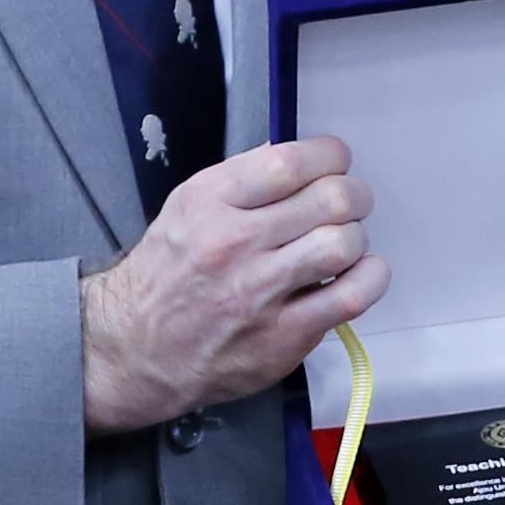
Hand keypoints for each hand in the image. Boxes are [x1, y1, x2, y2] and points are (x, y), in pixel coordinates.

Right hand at [79, 137, 387, 433]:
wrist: (135, 349)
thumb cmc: (166, 275)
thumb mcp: (187, 208)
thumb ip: (242, 182)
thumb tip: (302, 162)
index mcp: (210, 201)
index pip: (289, 161)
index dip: (329, 155)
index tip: (336, 160)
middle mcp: (235, 242)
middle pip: (330, 198)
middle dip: (354, 194)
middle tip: (351, 202)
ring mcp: (260, 291)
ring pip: (343, 243)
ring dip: (356, 236)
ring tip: (345, 242)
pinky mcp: (283, 335)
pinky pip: (350, 296)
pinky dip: (369, 278)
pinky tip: (360, 273)